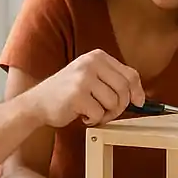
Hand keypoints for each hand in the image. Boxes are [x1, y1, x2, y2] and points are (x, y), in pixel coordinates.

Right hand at [29, 50, 145, 128]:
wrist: (36, 103)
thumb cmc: (67, 93)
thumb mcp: (91, 78)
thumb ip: (114, 82)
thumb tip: (140, 98)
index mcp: (97, 56)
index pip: (130, 74)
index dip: (137, 91)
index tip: (138, 103)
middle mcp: (91, 63)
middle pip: (124, 89)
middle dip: (120, 106)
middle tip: (108, 112)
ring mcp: (83, 78)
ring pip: (114, 103)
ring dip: (106, 114)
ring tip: (92, 112)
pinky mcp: (77, 95)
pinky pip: (99, 114)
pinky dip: (93, 120)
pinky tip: (81, 115)